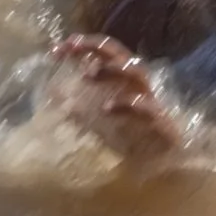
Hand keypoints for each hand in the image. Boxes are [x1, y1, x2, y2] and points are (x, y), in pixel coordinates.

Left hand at [50, 35, 185, 165]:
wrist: (163, 169)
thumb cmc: (132, 143)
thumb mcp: (97, 123)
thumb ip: (78, 107)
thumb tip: (52, 93)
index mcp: (122, 80)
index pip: (101, 53)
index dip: (79, 47)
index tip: (55, 51)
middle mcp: (136, 84)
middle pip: (118, 53)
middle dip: (94, 46)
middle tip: (71, 47)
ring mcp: (150, 99)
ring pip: (135, 71)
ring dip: (111, 68)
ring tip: (87, 75)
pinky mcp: (159, 119)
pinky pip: (144, 105)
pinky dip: (125, 104)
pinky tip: (107, 109)